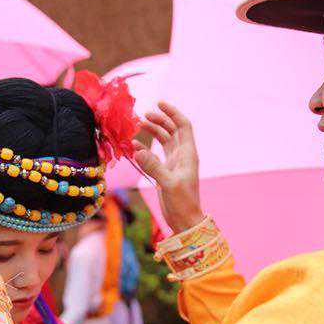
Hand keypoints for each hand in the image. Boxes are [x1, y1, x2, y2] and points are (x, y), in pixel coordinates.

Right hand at [134, 102, 204, 232]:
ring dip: (153, 132)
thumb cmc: (182, 203)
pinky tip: (135, 146)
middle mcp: (182, 155)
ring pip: (164, 140)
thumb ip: (153, 166)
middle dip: (160, 120)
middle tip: (143, 116)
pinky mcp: (165, 172)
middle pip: (172, 130)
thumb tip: (137, 149)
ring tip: (138, 125)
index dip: (173, 112)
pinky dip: (146, 148)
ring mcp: (173, 163)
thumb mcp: (168, 184)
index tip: (159, 103)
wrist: (184, 220)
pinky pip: (155, 155)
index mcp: (188, 154)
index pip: (183, 125)